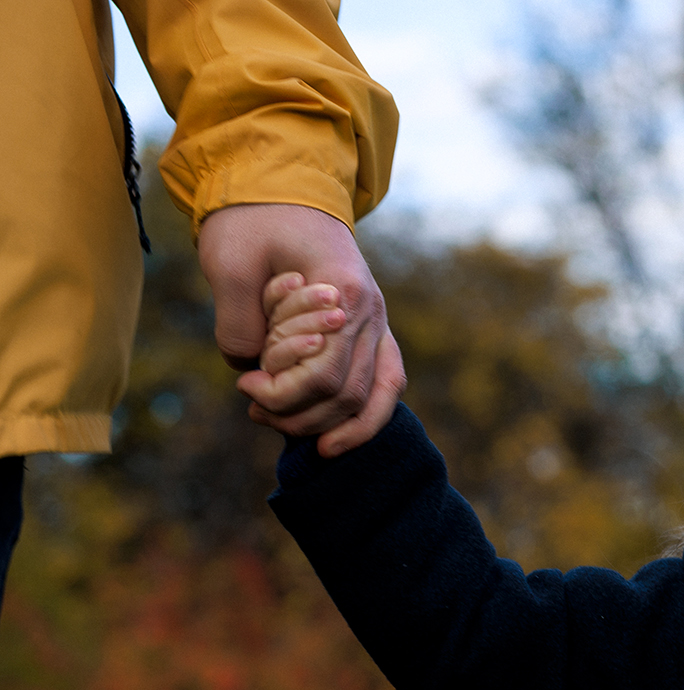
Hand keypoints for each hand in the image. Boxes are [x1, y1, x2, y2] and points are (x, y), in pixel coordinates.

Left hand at [199, 203, 404, 454]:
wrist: (281, 184)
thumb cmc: (252, 218)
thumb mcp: (229, 262)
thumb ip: (238, 321)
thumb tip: (250, 368)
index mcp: (343, 292)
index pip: (324, 373)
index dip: (282, 393)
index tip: (244, 384)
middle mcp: (370, 312)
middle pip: (349, 394)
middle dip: (299, 414)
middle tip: (253, 408)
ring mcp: (377, 322)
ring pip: (374, 398)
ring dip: (329, 424)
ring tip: (279, 422)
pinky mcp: (372, 330)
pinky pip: (384, 386)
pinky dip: (363, 418)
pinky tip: (332, 440)